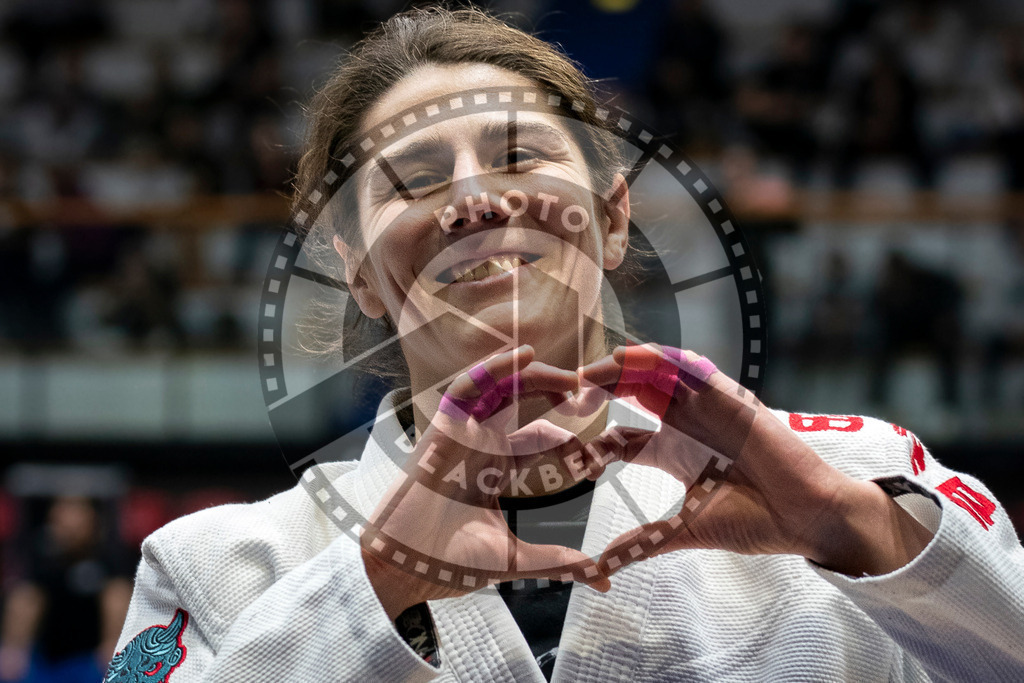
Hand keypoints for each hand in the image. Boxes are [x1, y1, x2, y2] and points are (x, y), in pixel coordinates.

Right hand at [362, 345, 614, 619]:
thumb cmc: (448, 562)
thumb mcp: (515, 558)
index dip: (570, 440)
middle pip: (524, 403)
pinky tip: (522, 354)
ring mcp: (462, 433)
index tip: (598, 457)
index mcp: (497, 468)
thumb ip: (558, 561)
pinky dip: (492, 367)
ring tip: (570, 376)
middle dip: (558, 394)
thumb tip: (602, 578)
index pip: (540, 438)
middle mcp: (482, 444)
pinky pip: (468, 387)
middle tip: (593, 394)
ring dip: (534, 375)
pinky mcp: (443, 427)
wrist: (405, 567)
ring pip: (500, 388)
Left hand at [578, 344, 932, 577]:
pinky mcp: (729, 397)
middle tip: (569, 391)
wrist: (804, 514)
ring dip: (625, 368)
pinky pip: (693, 369)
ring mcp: (706, 409)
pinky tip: (637, 357)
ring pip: (657, 376)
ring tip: (595, 370)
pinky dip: (664, 360)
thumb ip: (642, 543)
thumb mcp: (685, 530)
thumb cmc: (753, 521)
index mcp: (673, 453)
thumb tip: (600, 567)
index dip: (593, 440)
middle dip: (601, 390)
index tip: (567, 448)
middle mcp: (685, 425)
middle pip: (632, 395)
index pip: (621, 438)